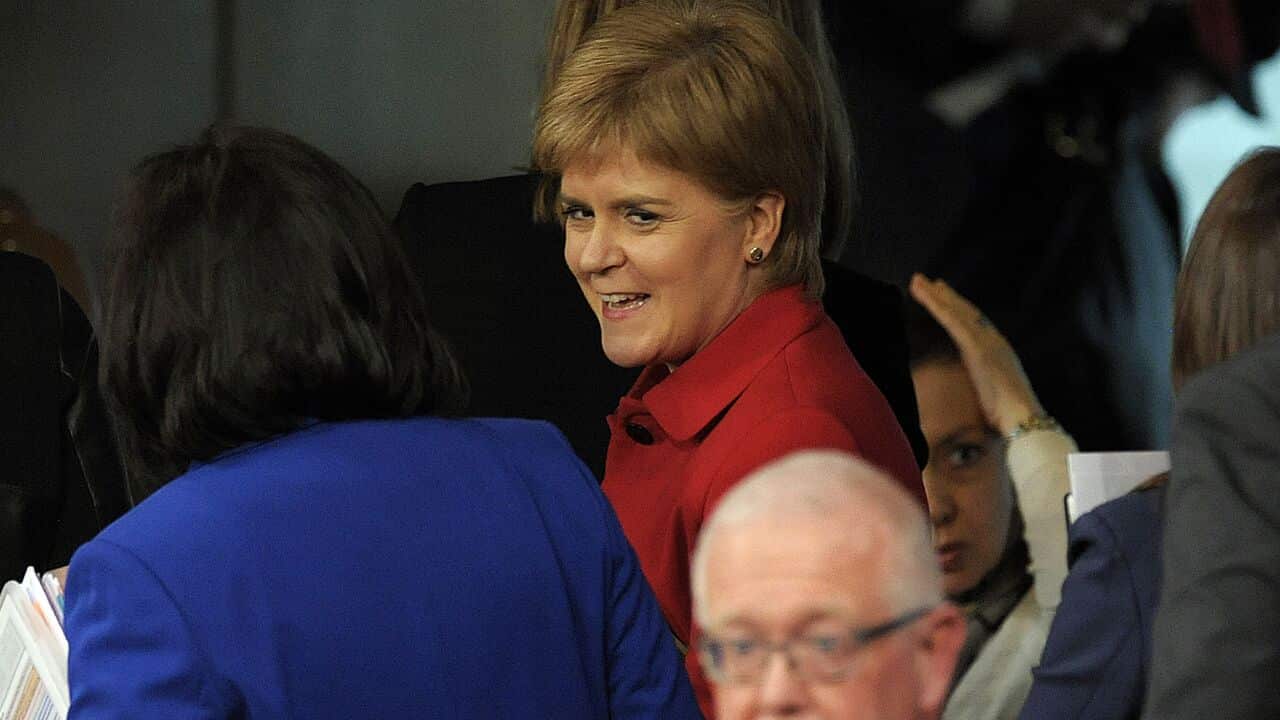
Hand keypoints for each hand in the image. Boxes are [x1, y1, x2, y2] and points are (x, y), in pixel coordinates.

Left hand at [909, 274, 1043, 435]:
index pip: (972, 324)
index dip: (956, 308)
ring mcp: (988, 343)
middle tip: (923, 280)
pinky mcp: (980, 349)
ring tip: (917, 281)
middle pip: (964, 312)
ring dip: (936, 296)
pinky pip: (956, 323)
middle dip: (943, 296)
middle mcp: (994, 342)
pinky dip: (941, 308)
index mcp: (996, 352)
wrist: (1023, 421)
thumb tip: (964, 394)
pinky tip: (930, 297)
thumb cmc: (1008, 418)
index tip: (940, 295)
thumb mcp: (989, 397)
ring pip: (957, 313)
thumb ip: (978, 387)